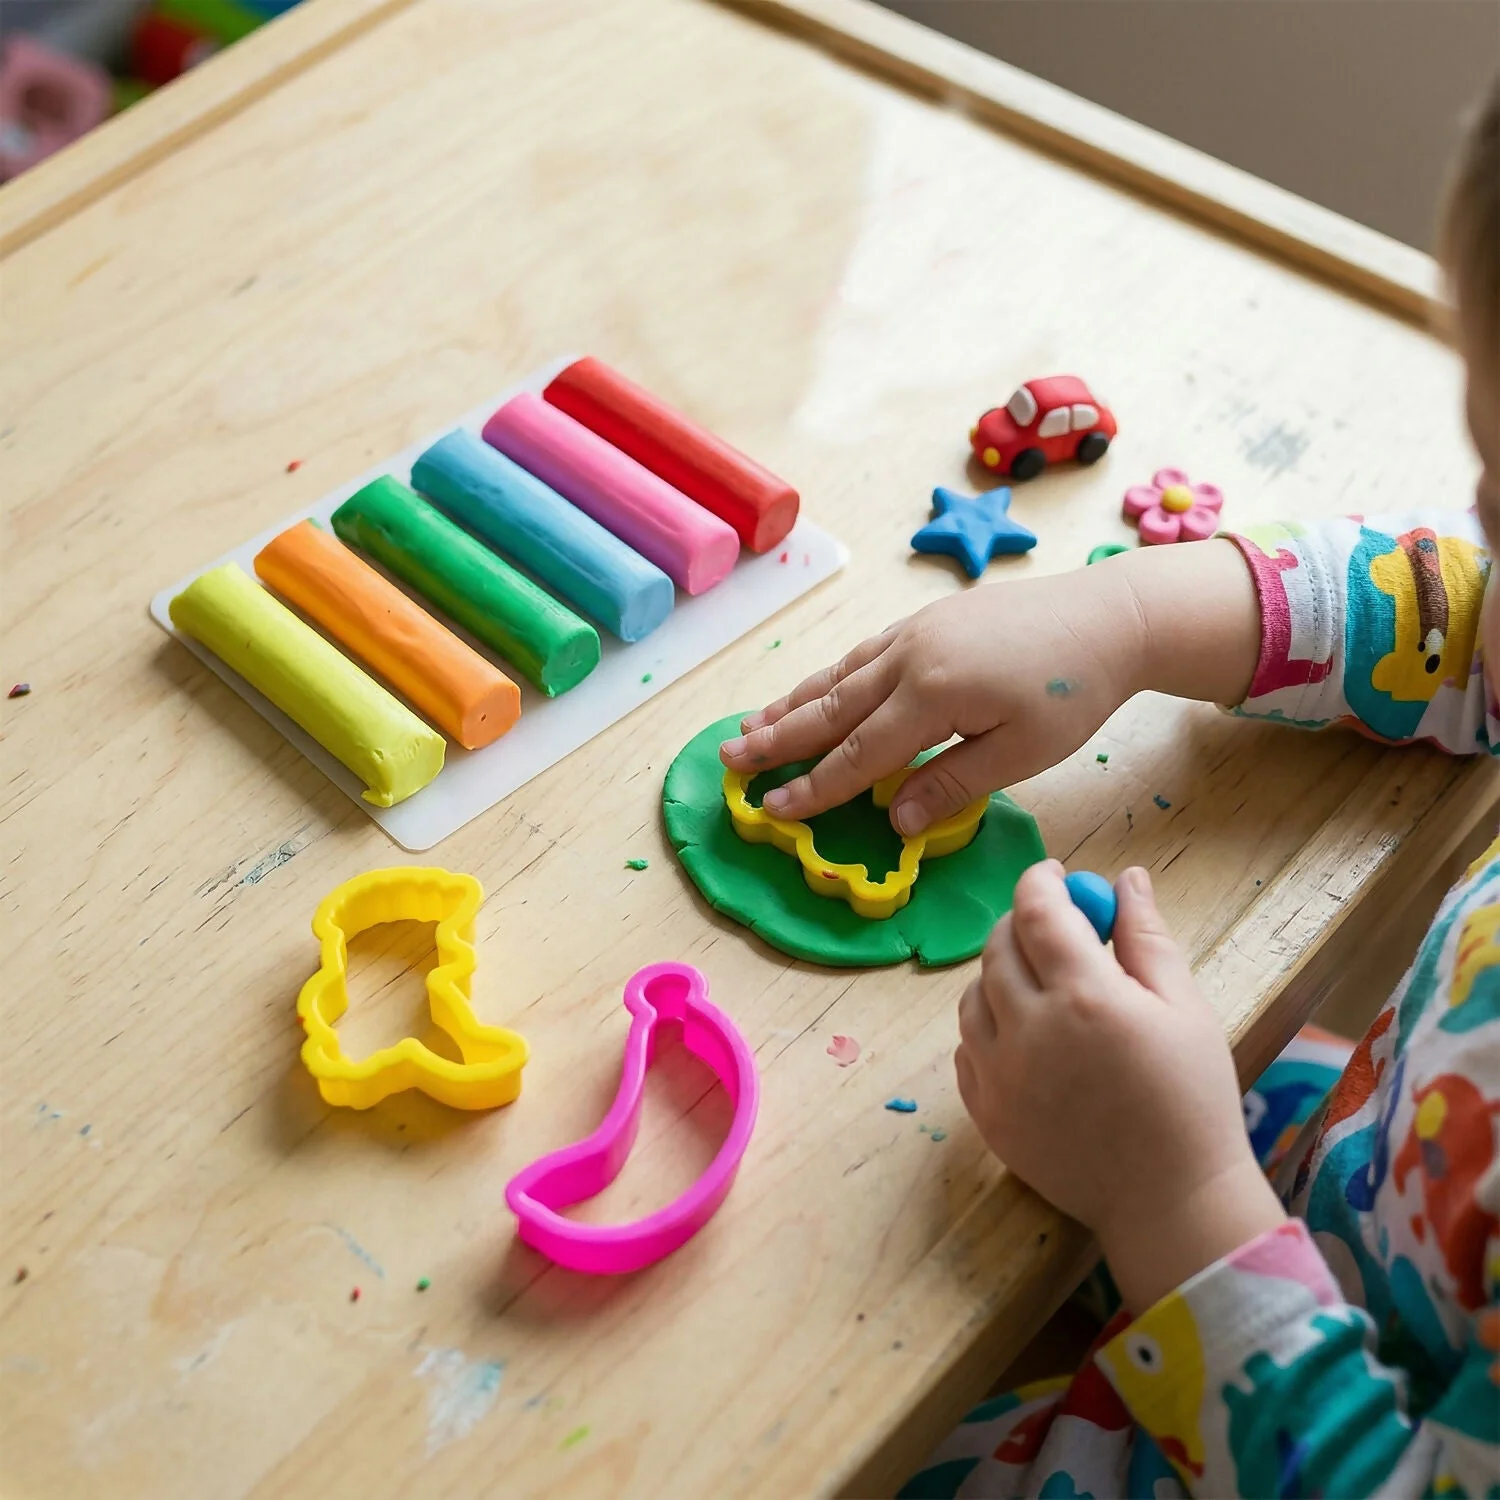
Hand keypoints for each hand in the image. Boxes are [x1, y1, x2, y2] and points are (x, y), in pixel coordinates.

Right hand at [718, 541, 1258, 835]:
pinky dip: (827, 678)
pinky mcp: (927, 621)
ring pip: (838, 676)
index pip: (857, 753)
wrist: (1110, 615)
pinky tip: (812, 691)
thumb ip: (950, 784)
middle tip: (728, 761)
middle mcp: (910, 659)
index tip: (772, 811)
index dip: (812, 787)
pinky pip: (861, 655)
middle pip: (829, 708)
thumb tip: (890, 819)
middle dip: (776, 739)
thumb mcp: (1020, 754)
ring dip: (791, 704)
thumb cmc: (1073, 692)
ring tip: (750, 728)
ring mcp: (915, 633)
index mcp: (932, 696)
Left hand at [956, 862, 1284, 1312]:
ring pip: (973, 997)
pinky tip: (1024, 1034)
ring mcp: (999, 1074)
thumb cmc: (1192, 1099)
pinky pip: (967, 1048)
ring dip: (999, 975)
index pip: (1036, 911)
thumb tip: (1125, 877)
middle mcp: (1029, 1029)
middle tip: (1051, 926)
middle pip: (998, 948)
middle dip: (1020, 922)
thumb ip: (1147, 936)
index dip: (1039, 881)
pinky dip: (987, 1028)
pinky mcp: (986, 1113)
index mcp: (1084, 996)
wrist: (1170, 1200)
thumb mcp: (1184, 1007)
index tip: (1054, 875)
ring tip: (1041, 983)